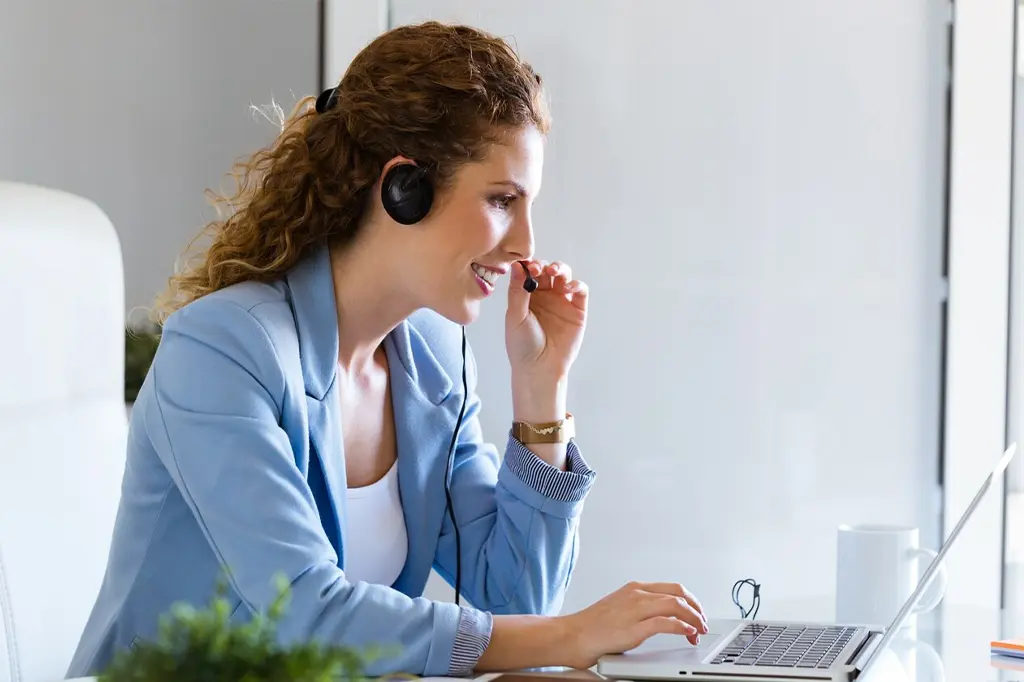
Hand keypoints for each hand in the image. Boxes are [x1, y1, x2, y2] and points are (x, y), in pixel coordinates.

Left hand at [505, 260, 588, 381]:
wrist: (540, 368)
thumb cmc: (522, 346)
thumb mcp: (515, 316)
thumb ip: (517, 291)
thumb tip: (517, 265)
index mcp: (527, 296)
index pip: (530, 272)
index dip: (529, 265)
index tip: (527, 266)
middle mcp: (545, 296)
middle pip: (548, 270)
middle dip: (544, 265)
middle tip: (539, 269)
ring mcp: (562, 302)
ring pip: (565, 276)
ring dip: (561, 269)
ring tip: (554, 272)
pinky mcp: (577, 310)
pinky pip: (580, 291)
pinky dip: (576, 284)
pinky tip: (568, 288)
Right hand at [557, 581, 707, 669]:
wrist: (571, 635)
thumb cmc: (592, 626)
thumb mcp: (619, 608)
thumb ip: (640, 608)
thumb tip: (661, 617)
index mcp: (634, 588)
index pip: (673, 588)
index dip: (691, 601)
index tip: (698, 613)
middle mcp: (636, 595)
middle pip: (679, 594)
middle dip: (697, 609)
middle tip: (703, 623)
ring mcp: (635, 610)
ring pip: (676, 605)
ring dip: (694, 619)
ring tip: (699, 630)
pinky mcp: (633, 628)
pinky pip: (665, 623)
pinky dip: (682, 627)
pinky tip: (688, 633)